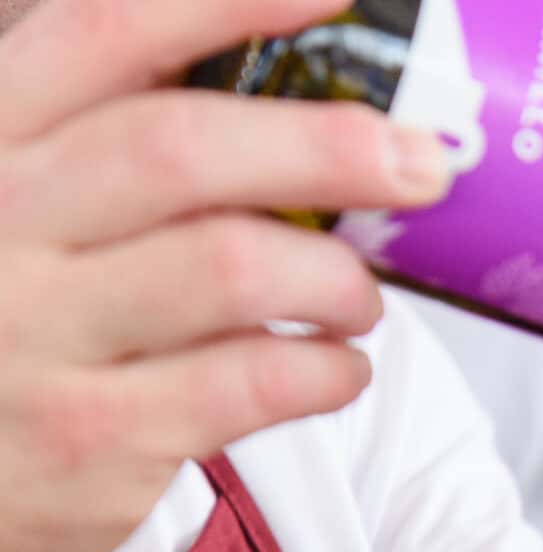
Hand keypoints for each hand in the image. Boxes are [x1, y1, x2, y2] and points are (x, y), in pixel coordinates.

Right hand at [0, 0, 453, 551]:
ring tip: (358, 296)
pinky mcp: (91, 437)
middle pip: (181, 148)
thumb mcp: (15, 204)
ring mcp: (36, 334)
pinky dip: (324, 370)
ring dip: (333, 276)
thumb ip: (98, 135)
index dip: (228, 5)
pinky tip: (337, 367)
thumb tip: (271, 81)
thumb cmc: (6, 327)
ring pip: (231, 266)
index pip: (103, 32)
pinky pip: (250, 383)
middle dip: (326, 148)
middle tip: (420, 167)